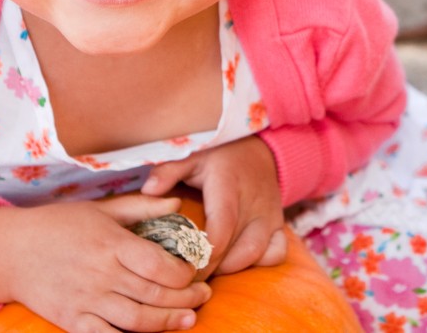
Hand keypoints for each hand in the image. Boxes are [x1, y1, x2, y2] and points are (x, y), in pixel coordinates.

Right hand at [0, 195, 211, 332]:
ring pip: (138, 321)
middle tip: (204, 296)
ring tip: (188, 319)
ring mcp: (87, 301)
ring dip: (168, 323)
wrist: (8, 251)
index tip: (196, 271)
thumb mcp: (100, 208)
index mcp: (112, 244)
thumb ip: (141, 207)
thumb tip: (177, 204)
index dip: (185, 274)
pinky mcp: (72, 321)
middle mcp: (102, 275)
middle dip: (187, 299)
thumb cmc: (58, 225)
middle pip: (155, 295)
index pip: (160, 265)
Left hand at [140, 135, 285, 277]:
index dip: (204, 252)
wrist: (257, 150)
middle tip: (187, 276)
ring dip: (232, 268)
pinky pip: (276, 253)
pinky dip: (259, 264)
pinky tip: (236, 261)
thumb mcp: (192, 155)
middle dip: (212, 268)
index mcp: (228, 186)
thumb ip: (168, 171)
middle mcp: (253, 202)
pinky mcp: (279, 224)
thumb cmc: (218, 156)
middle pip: (237, 248)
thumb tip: (148, 191)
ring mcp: (269, 215)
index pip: (222, 227)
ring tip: (208, 270)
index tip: (183, 266)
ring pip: (257, 253)